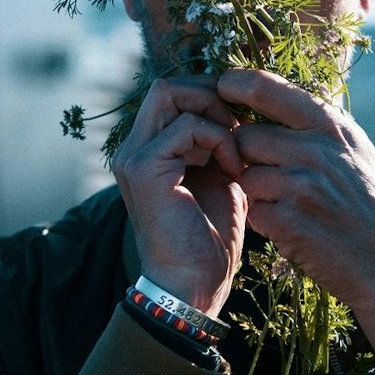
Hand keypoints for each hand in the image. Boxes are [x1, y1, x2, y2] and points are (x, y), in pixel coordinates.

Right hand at [111, 75, 248, 315]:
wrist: (193, 287)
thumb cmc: (209, 240)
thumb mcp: (218, 178)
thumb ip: (216, 143)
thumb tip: (236, 110)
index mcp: (147, 150)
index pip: (170, 94)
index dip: (207, 96)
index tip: (240, 121)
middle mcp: (133, 149)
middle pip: (167, 87)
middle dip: (209, 96)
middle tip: (239, 126)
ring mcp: (134, 157)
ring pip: (171, 95)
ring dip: (215, 115)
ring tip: (236, 151)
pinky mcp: (145, 169)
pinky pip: (186, 127)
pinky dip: (218, 139)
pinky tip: (233, 170)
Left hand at [219, 67, 374, 362]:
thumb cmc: (371, 207)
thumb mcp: (355, 152)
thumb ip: (316, 126)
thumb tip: (266, 96)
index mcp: (331, 126)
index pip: (264, 87)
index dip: (234, 85)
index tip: (222, 88)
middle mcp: (316, 149)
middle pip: (244, 136)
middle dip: (246, 156)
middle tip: (270, 176)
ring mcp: (301, 185)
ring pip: (244, 175)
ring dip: (256, 192)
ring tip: (289, 205)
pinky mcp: (288, 221)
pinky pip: (252, 210)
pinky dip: (264, 221)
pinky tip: (292, 228)